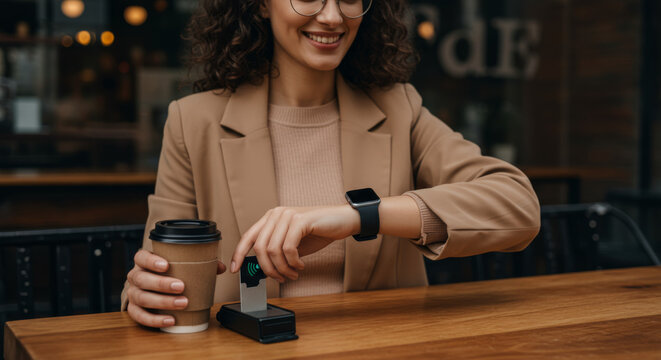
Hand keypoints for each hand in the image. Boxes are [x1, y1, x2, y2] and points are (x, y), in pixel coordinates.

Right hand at [126, 249, 225, 327]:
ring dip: (162, 302)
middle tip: (181, 286)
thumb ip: (200, 264)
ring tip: (182, 303)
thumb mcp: (181, 266)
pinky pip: (140, 316)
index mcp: (144, 262)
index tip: (166, 265)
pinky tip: (170, 320)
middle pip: (142, 279)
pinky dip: (155, 319)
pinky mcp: (134, 310)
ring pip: (142, 298)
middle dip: (161, 283)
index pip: (141, 257)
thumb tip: (220, 267)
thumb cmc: (169, 274)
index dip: (151, 261)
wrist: (154, 289)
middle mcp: (136, 277)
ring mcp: (133, 294)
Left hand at [230, 205, 358, 281]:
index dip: (239, 253)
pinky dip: (294, 262)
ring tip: (293, 273)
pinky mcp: (300, 220)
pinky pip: (289, 248)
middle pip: (260, 248)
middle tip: (281, 278)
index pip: (248, 236)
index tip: (236, 269)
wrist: (343, 221)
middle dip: (268, 269)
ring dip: (283, 268)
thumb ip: (277, 252)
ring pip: (274, 250)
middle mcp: (276, 214)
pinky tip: (301, 264)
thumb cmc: (319, 232)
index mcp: (271, 218)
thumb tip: (263, 269)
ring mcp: (287, 215)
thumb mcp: (293, 244)